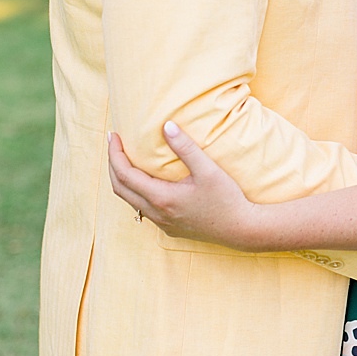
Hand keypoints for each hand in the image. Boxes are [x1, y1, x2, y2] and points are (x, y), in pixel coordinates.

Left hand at [107, 121, 258, 247]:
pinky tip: (146, 180)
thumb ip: (185, 148)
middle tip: (113, 142)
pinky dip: (136, 191)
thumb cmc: (228, 199)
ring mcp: (162, 223)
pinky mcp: (171, 228)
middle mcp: (157, 213)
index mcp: (161, 198)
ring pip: (130, 201)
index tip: (113, 135)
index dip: (114, 153)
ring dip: (123, 179)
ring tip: (124, 158)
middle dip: (112, 164)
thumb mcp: (208, 170)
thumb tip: (166, 125)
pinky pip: (143, 209)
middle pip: (120, 188)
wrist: (243, 230)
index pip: (124, 174)